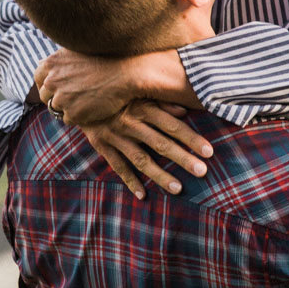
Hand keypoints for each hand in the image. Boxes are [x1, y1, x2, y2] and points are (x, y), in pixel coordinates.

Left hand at [35, 49, 139, 125]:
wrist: (126, 73)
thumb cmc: (107, 60)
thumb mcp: (78, 52)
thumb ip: (61, 62)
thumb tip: (46, 66)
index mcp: (51, 63)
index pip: (38, 78)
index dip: (47, 84)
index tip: (56, 88)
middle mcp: (51, 81)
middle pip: (45, 96)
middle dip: (56, 98)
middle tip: (73, 98)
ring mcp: (61, 98)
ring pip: (56, 109)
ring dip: (68, 108)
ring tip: (86, 101)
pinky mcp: (72, 113)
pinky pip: (69, 119)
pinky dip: (79, 117)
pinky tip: (92, 107)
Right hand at [79, 101, 213, 198]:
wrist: (80, 94)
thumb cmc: (118, 93)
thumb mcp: (139, 92)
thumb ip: (162, 101)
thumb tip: (185, 110)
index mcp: (143, 108)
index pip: (172, 125)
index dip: (191, 138)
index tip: (209, 151)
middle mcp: (130, 123)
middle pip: (160, 144)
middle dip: (182, 158)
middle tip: (202, 171)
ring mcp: (116, 137)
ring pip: (141, 159)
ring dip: (160, 175)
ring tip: (178, 189)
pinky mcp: (103, 146)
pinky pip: (118, 166)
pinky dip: (130, 181)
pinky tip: (143, 195)